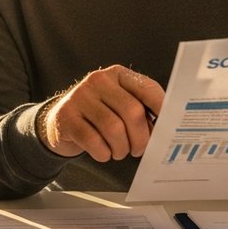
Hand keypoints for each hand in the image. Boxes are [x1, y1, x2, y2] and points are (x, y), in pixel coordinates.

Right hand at [42, 65, 163, 160]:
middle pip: (132, 112)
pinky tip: (104, 153)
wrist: (58, 122)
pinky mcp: (66, 116)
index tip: (169, 127)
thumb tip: (165, 130)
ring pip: (114, 129)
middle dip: (141, 138)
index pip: (147, 88)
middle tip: (138, 149)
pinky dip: (104, 154)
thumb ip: (141, 111)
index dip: (162, 109)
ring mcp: (80, 97)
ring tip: (119, 152)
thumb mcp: (118, 105)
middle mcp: (99, 80)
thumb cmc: (98, 116)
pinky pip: (93, 141)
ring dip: (121, 148)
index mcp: (118, 75)